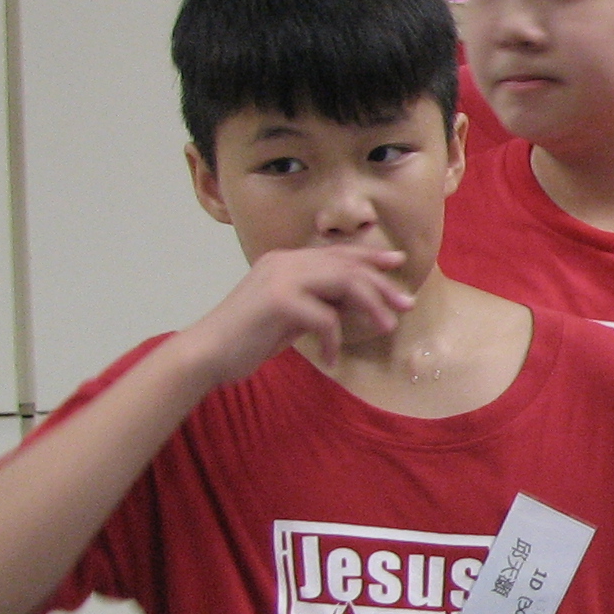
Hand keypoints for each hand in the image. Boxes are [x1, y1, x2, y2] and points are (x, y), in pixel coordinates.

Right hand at [178, 245, 411, 382]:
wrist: (207, 353)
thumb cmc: (249, 338)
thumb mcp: (291, 314)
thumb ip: (318, 301)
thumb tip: (357, 302)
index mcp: (285, 260)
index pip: (337, 253)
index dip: (369, 257)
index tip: (398, 263)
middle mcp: (284, 262)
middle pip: (347, 266)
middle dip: (381, 284)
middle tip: (406, 304)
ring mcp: (281, 278)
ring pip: (343, 283)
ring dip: (371, 307)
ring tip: (387, 327)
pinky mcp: (279, 301)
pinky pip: (326, 318)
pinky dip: (334, 340)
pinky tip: (331, 359)